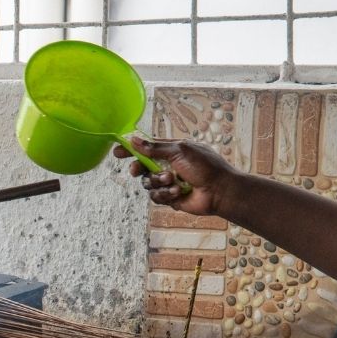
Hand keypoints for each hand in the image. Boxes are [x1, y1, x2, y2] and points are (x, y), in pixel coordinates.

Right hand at [112, 137, 240, 217]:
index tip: (118, 151)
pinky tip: (179, 192)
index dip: (131, 149)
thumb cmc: (205, 167)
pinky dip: (166, 194)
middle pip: (142, 167)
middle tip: (137, 171)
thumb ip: (154, 147)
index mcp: (171, 150)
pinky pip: (156, 196)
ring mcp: (168, 182)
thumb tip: (133, 139)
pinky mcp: (170, 198)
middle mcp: (168, 165)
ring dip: (159, 182)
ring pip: (148, 183)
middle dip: (139, 169)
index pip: (146, 147)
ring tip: (173, 181)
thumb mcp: (179, 151)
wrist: (219, 191)